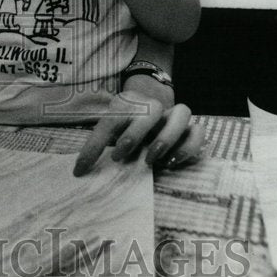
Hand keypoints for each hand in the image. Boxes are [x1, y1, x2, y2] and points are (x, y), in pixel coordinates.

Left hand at [73, 76, 203, 176]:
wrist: (151, 106)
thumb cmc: (126, 125)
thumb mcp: (109, 131)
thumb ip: (96, 148)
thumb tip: (78, 172)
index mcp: (128, 105)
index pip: (111, 119)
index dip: (99, 142)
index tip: (91, 163)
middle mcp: (153, 106)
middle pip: (151, 108)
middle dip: (136, 133)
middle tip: (122, 155)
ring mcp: (173, 115)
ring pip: (182, 112)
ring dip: (168, 137)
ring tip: (154, 159)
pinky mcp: (190, 128)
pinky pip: (198, 131)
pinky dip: (189, 146)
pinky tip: (174, 162)